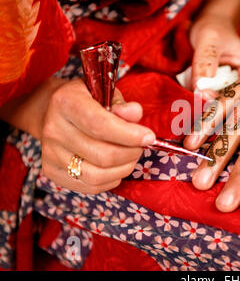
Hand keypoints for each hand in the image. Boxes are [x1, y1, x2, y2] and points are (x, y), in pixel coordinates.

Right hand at [41, 79, 155, 194]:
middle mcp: (53, 129)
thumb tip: (135, 113)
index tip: (149, 137)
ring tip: (131, 156)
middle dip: (131, 153)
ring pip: (97, 175)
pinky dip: (111, 179)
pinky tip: (117, 167)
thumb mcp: (105, 93)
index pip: (100, 125)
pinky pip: (90, 186)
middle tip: (141, 146)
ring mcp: (50, 153)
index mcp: (65, 102)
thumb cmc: (88, 102)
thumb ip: (122, 104)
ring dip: (124, 168)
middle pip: (102, 154)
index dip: (129, 135)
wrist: (55, 113)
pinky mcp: (52, 172)